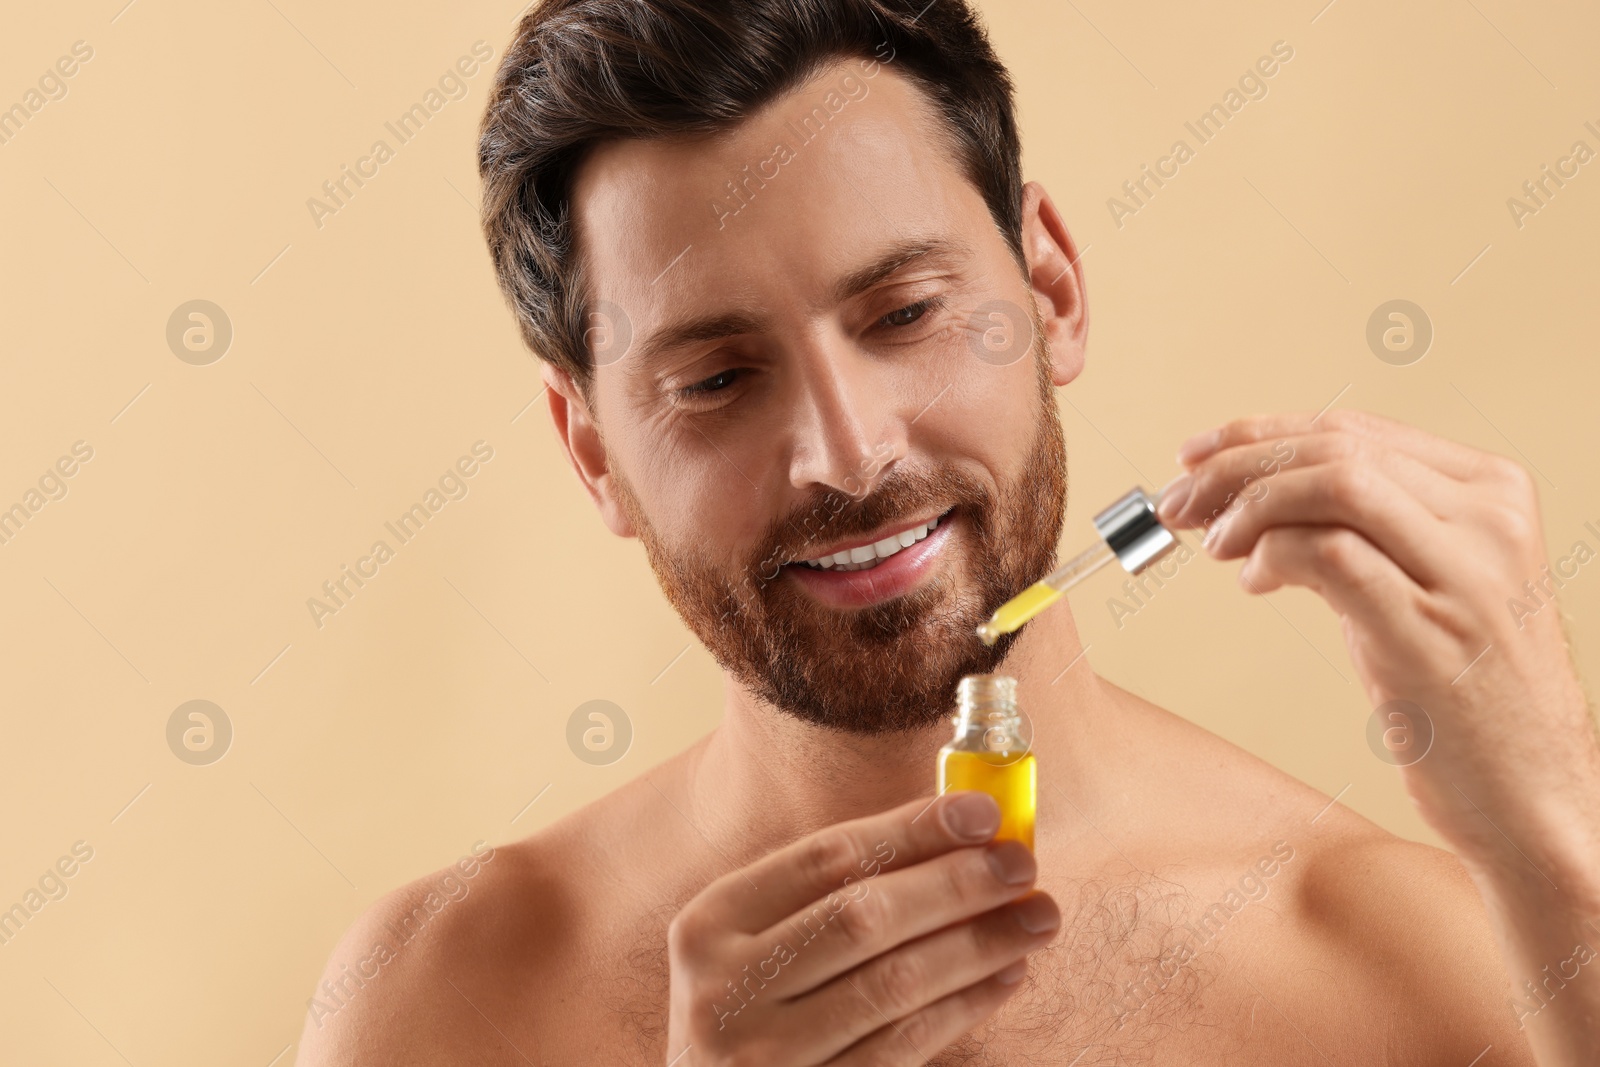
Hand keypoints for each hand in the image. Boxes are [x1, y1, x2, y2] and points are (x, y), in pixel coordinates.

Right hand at [663, 791, 1059, 1065]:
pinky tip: (1005, 976)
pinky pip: (904, 1047)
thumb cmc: (751, 1011)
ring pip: (893, 985)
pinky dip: (964, 1007)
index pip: (825, 859)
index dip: (910, 830)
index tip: (982, 812)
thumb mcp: (754, 946)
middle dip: (953, 885)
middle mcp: (725, 990)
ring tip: (1036, 917)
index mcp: (709, 925)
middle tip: (1021, 865)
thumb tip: (953, 833)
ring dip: (977, 945)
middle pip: (861, 917)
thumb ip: (830, 894)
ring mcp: (764, 1057)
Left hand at [1156, 410, 1598, 862]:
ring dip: (1248, 505)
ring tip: (1214, 542)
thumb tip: (1252, 498)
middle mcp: (1489, 520)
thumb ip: (1363, 530)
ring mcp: (1464, 575)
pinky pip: (1328, 555)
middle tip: (1180, 501)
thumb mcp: (1427, 583)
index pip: (1355, 430)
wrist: (1534, 793)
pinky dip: (1271, 554)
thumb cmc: (1469, 695)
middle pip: (1335, 448)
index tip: (1199, 455)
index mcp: (1492, 492)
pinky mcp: (1427, 631)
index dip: (1260, 435)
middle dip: (1236, 467)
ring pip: (1333, 485)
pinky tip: (1254, 580)